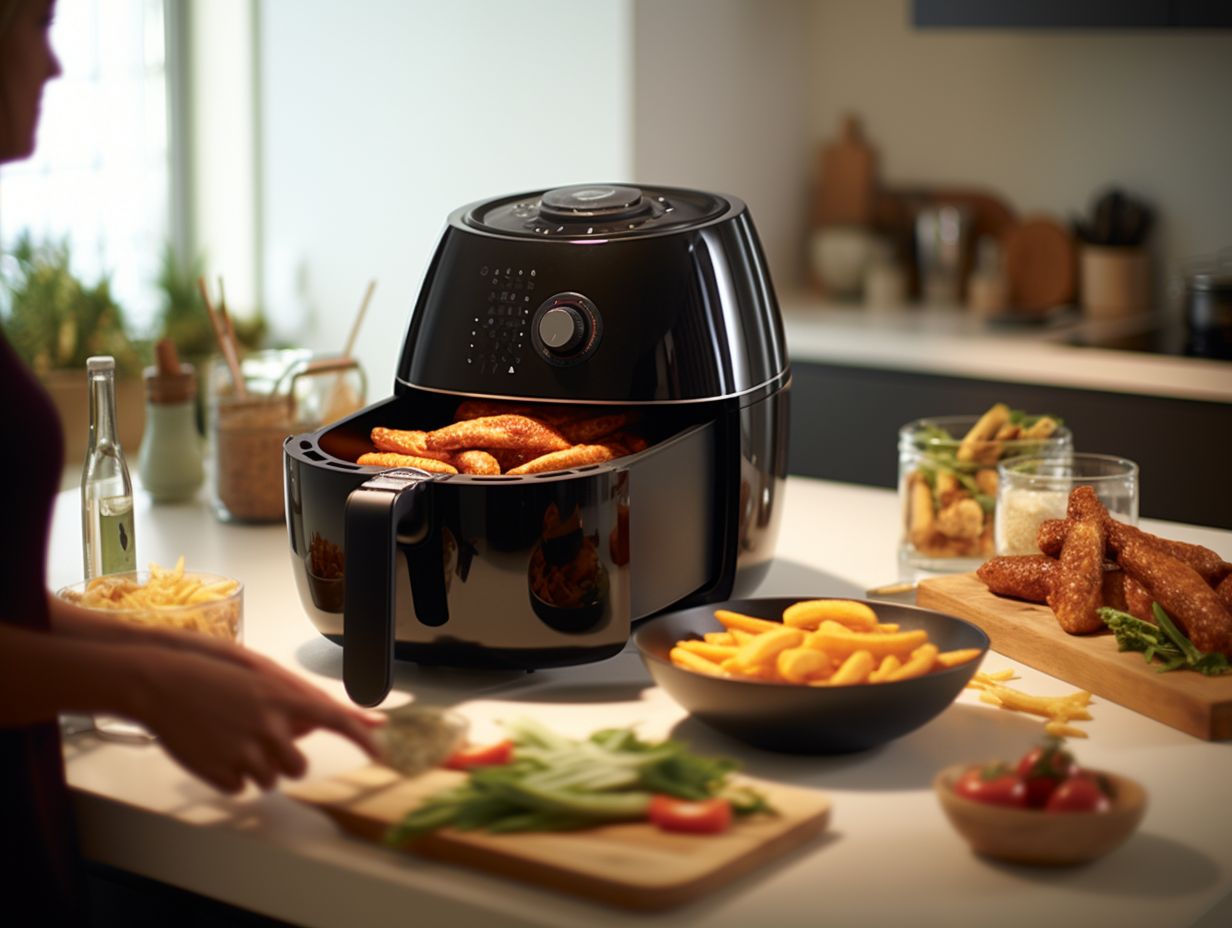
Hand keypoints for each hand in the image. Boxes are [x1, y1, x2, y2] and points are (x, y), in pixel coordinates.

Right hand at [128, 646, 383, 793]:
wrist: (162, 682)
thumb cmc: (215, 676)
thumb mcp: (262, 678)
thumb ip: (301, 701)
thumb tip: (333, 722)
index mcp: (285, 699)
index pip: (338, 720)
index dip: (363, 738)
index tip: (381, 753)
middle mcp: (271, 727)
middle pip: (298, 767)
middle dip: (283, 759)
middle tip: (258, 740)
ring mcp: (245, 752)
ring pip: (269, 781)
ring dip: (255, 767)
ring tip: (230, 739)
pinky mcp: (221, 772)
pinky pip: (240, 788)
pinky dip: (230, 775)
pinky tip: (214, 749)